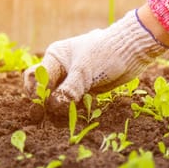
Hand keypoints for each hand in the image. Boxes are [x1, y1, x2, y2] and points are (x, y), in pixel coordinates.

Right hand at [23, 9, 166, 113]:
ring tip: (70, 115)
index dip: (37, 94)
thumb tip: (53, 108)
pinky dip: (77, 109)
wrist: (132, 51)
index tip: (42, 108)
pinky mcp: (87, 89)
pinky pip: (76, 103)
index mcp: (55, 57)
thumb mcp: (84, 72)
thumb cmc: (105, 54)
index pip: (36, 77)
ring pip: (61, 99)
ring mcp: (74, 79)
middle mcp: (62, 68)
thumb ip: (68, 90)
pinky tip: (84, 111)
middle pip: (46, 91)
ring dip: (64, 109)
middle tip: (52, 117)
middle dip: (49, 104)